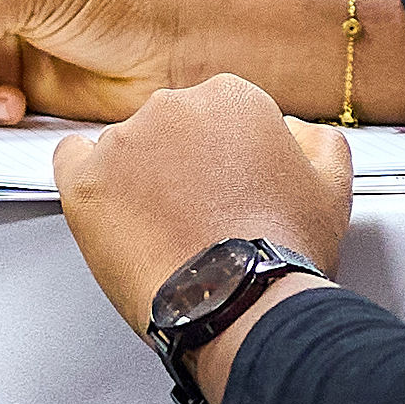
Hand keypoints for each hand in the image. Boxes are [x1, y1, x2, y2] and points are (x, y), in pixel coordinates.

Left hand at [56, 76, 352, 375]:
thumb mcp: (331, 187)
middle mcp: (174, 107)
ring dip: (139, 179)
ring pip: (125, 150)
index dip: (221, 157)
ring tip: (163, 231)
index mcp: (232, 97)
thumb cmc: (281, 253)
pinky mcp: (86, 182)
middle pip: (169, 129)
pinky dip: (89, 181)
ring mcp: (125, 142)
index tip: (223, 187)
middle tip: (196, 214)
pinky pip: (72, 162)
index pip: (216, 116)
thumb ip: (315, 141)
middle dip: (180, 165)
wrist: (240, 306)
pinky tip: (110, 208)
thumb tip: (294, 131)